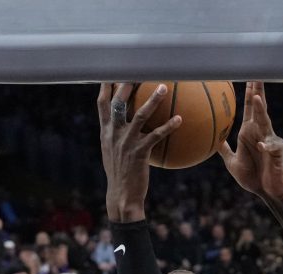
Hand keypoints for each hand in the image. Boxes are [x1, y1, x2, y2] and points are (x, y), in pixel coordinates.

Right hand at [97, 83, 185, 221]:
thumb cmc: (121, 174)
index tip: (113, 70)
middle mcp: (114, 133)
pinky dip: (168, 126)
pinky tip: (180, 119)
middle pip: (119, 102)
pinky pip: (156, 135)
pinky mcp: (140, 152)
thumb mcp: (113, 152)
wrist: (122, 196)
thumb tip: (127, 124)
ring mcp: (126, 142)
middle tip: (140, 69)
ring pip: (139, 115)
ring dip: (152, 99)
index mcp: (106, 132)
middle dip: (127, 83)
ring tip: (164, 87)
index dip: (107, 85)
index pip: (103, 103)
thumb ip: (117, 136)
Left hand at [218, 83, 282, 200]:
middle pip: (260, 108)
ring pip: (266, 122)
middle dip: (258, 91)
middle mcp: (261, 133)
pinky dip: (266, 146)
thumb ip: (224, 150)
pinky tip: (261, 145)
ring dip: (262, 111)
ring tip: (258, 98)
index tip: (246, 76)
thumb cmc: (253, 177)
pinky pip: (271, 147)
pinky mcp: (277, 154)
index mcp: (249, 132)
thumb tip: (213, 141)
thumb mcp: (232, 163)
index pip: (250, 107)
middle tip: (256, 74)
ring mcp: (270, 142)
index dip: (249, 92)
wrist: (268, 192)